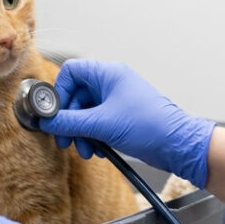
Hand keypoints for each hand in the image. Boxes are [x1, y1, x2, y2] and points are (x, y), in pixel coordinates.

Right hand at [38, 59, 215, 187]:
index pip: (71, 72)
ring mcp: (116, 101)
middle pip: (75, 96)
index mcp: (108, 74)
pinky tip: (96, 150)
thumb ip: (70, 122)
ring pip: (85, 113)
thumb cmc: (149, 126)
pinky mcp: (121, 118)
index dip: (59, 92)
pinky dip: (92, 136)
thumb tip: (46, 122)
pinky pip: (97, 123)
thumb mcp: (102, 124)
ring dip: (80, 132)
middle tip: (65, 138)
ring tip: (85, 149)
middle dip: (69, 120)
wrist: (178, 145)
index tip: (55, 113)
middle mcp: (111, 84)